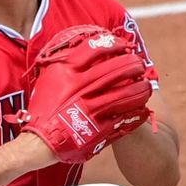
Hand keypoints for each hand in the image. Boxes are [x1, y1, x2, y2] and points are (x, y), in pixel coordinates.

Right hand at [7, 25, 153, 164]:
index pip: (97, 49)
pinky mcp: (99, 129)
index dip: (115, 44)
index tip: (124, 45)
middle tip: (139, 65)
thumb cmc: (43, 109)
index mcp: (66, 71)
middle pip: (118, 68)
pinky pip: (125, 118)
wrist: (39, 141)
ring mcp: (91, 109)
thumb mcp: (49, 78)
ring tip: (145, 86)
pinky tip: (143, 109)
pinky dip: (138, 113)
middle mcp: (80, 88)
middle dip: (134, 64)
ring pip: (127, 94)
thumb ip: (66, 62)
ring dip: (141, 88)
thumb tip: (87, 47)